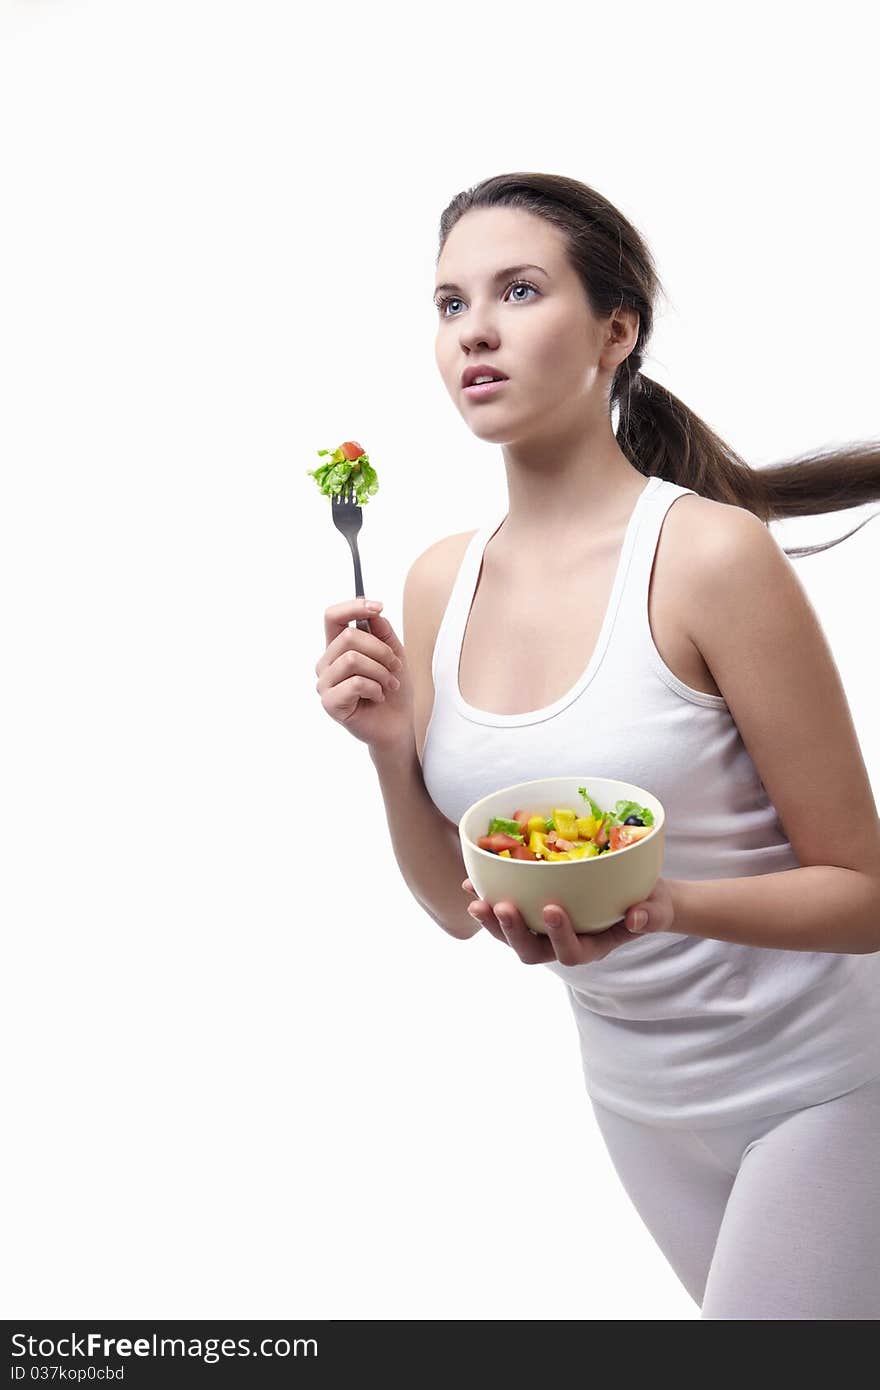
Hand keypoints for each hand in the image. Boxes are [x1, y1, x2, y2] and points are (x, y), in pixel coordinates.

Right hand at [316, 597, 412, 751]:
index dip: (353, 607)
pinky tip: (378, 697)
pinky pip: (355, 683)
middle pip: (348, 637)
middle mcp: (327, 664)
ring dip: (380, 671)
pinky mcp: (330, 703)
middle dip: (380, 650)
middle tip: (395, 666)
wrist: (398, 724)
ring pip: (352, 659)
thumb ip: (382, 632)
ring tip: (389, 685)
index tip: (378, 606)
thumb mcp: (394, 654)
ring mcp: (325, 684)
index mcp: (337, 649)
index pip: (333, 617)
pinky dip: (375, 688)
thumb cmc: (393, 690)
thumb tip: (372, 613)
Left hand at [461, 877, 675, 965]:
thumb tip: (637, 917)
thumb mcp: (657, 908)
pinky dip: (486, 899)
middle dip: (514, 932)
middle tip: (502, 906)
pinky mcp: (532, 914)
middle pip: (532, 951)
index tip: (552, 908)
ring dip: (491, 921)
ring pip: (512, 936)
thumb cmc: (648, 903)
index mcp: (592, 947)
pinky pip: (504, 913)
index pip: (572, 952)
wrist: (637, 896)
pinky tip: (469, 884)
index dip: (559, 935)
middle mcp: (563, 944)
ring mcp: (544, 932)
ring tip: (476, 900)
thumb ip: (651, 914)